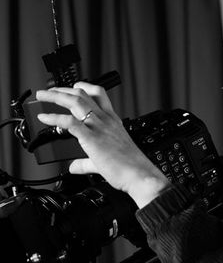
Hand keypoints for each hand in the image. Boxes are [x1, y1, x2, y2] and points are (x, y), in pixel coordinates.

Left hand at [34, 82, 169, 206]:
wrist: (139, 175)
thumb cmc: (129, 168)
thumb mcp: (105, 161)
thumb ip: (85, 163)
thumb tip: (74, 166)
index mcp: (112, 122)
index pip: (99, 95)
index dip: (84, 87)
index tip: (71, 88)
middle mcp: (106, 120)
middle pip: (82, 94)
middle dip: (62, 90)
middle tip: (49, 91)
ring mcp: (99, 127)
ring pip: (75, 102)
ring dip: (56, 97)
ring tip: (42, 97)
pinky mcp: (92, 138)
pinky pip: (69, 122)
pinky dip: (54, 118)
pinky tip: (45, 118)